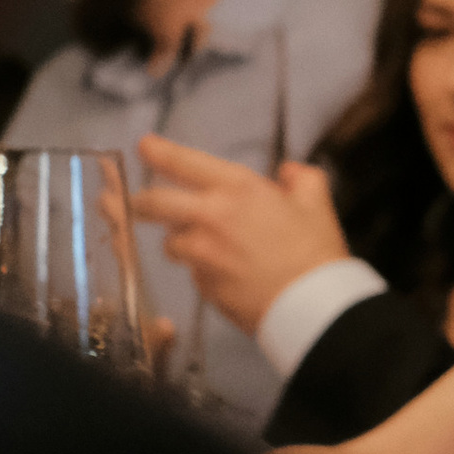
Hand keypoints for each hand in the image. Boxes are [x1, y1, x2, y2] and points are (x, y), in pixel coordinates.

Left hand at [134, 136, 347, 331]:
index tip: (145, 146)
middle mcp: (211, 218)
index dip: (158, 152)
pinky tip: (228, 276)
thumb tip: (287, 172)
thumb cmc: (317, 251)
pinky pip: (194, 273)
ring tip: (203, 248)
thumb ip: (301, 178)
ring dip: (180, 242)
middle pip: (154, 204)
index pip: (184, 162)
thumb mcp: (317, 202)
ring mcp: (202, 255)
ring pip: (171, 243)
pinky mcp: (204, 286)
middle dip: (138, 202)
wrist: (314, 306)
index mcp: (237, 189)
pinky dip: (203, 271)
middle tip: (136, 203)